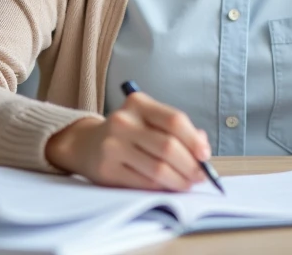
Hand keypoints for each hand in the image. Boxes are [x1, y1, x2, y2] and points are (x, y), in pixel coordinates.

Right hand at [44, 92, 210, 191]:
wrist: (86, 144)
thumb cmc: (128, 133)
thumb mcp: (149, 120)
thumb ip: (177, 130)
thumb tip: (203, 147)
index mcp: (138, 104)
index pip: (174, 121)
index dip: (194, 140)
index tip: (205, 155)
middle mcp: (123, 121)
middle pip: (168, 147)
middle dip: (190, 166)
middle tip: (200, 176)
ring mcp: (113, 145)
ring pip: (158, 168)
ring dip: (179, 181)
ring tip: (187, 184)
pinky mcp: (107, 169)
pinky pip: (143, 182)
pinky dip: (162, 188)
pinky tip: (168, 187)